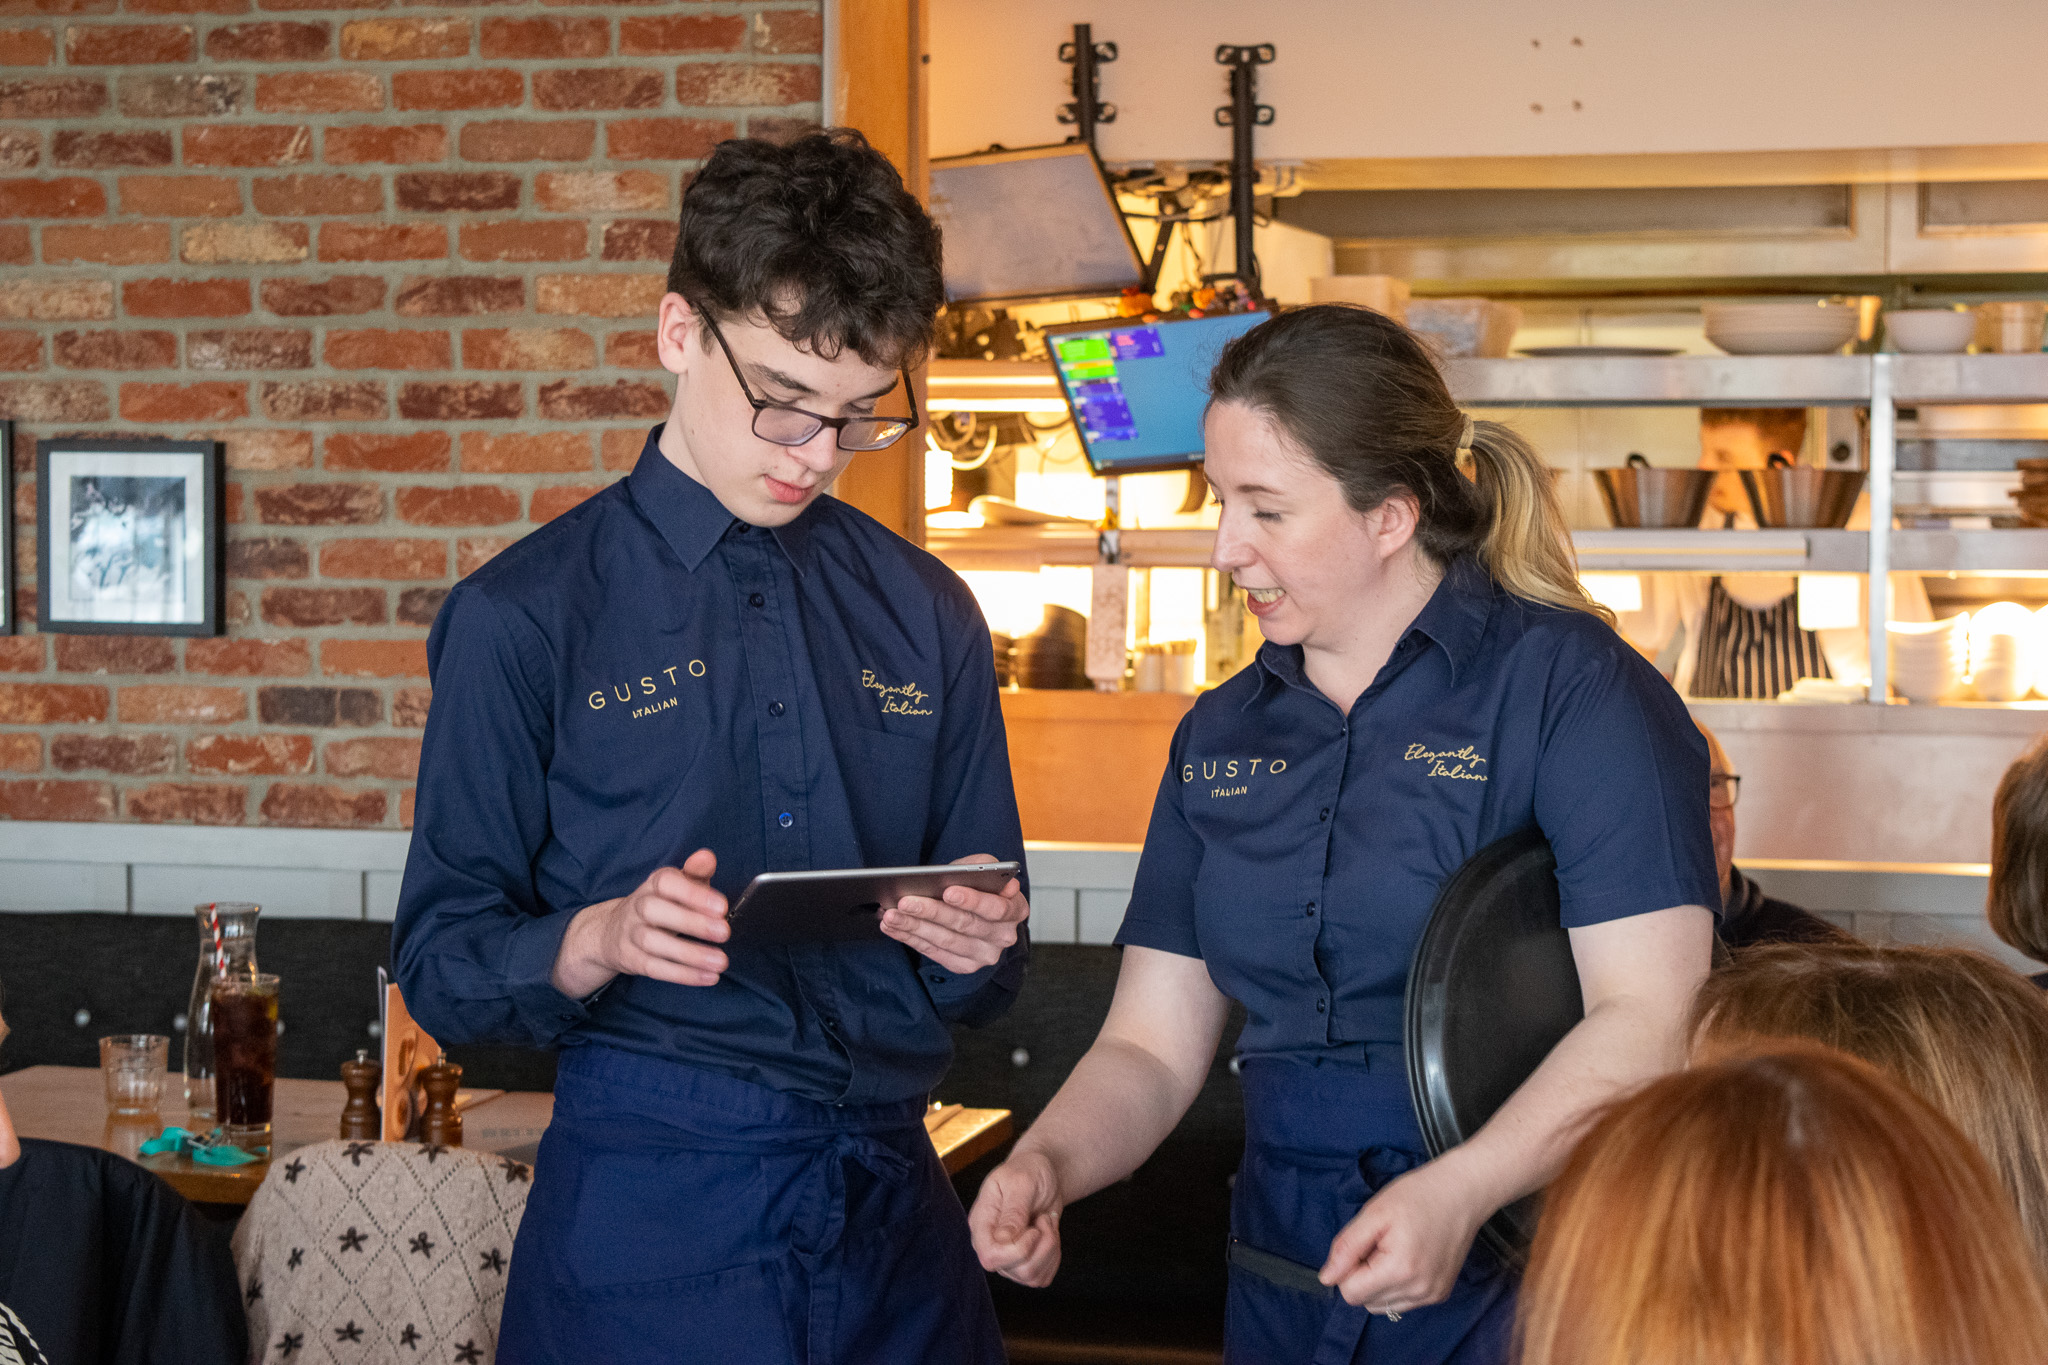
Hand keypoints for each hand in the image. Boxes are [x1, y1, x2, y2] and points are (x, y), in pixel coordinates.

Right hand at [552, 848, 729, 997]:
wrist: (611, 932)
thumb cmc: (660, 905)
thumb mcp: (677, 886)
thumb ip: (695, 873)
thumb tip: (706, 857)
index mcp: (654, 885)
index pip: (666, 882)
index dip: (692, 893)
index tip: (722, 906)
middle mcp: (638, 907)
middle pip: (656, 911)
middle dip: (691, 922)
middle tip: (724, 932)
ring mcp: (631, 934)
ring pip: (654, 943)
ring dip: (690, 954)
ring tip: (721, 961)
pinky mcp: (632, 960)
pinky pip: (654, 968)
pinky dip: (682, 975)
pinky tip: (708, 977)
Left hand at [881, 853, 1027, 974]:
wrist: (977, 911)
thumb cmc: (977, 885)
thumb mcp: (983, 869)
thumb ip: (982, 866)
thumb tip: (984, 871)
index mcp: (1015, 909)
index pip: (996, 908)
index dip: (973, 900)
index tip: (948, 891)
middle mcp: (1003, 936)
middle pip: (964, 925)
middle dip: (932, 911)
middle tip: (904, 901)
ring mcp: (984, 955)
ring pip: (945, 940)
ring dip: (914, 926)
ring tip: (890, 914)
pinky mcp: (964, 965)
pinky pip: (933, 952)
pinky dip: (910, 938)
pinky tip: (893, 927)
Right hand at [968, 1148, 1063, 1285]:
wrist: (1043, 1174)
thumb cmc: (1029, 1170)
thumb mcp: (1021, 1182)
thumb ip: (1013, 1211)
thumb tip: (1003, 1239)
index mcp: (981, 1223)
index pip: (990, 1256)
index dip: (1018, 1250)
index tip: (1034, 1229)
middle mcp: (991, 1244)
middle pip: (1015, 1270)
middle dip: (1042, 1246)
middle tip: (1044, 1219)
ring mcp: (1006, 1257)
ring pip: (1031, 1277)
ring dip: (1050, 1249)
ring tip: (1047, 1223)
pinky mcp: (1024, 1263)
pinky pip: (1042, 1278)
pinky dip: (1054, 1258)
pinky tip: (1050, 1235)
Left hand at [1319, 1158, 1490, 1314]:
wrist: (1462, 1192)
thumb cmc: (1418, 1196)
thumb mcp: (1374, 1214)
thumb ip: (1346, 1248)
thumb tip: (1326, 1279)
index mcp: (1400, 1271)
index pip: (1351, 1293)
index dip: (1349, 1268)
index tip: (1365, 1243)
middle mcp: (1419, 1291)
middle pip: (1366, 1302)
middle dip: (1364, 1275)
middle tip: (1380, 1243)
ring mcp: (1432, 1295)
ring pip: (1383, 1306)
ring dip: (1379, 1283)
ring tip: (1394, 1250)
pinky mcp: (1440, 1294)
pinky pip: (1403, 1302)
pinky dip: (1396, 1284)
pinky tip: (1408, 1258)